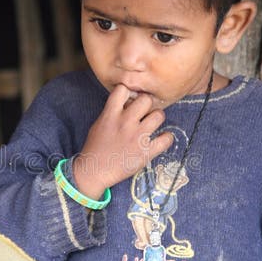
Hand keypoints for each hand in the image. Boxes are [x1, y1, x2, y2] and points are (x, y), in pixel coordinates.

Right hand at [72, 85, 172, 199]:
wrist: (95, 171)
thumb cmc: (95, 147)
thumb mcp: (99, 123)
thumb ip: (112, 110)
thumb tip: (128, 101)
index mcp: (111, 114)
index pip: (123, 89)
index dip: (129, 92)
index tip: (131, 99)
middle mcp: (125, 123)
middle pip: (146, 99)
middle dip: (147, 104)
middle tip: (145, 112)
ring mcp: (137, 137)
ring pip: (159, 115)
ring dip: (157, 118)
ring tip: (153, 124)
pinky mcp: (146, 152)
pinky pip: (166, 139)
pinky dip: (166, 138)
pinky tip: (161, 139)